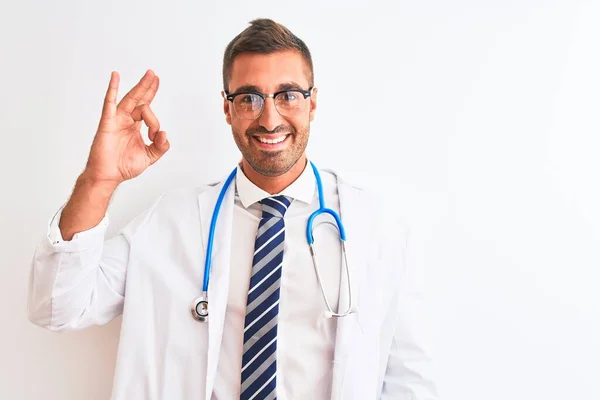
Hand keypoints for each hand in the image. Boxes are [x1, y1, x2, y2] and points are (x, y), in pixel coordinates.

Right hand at [81, 70, 169, 185]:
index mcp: (135, 127)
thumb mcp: (150, 157)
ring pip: (132, 100)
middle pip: (140, 99)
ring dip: (142, 87)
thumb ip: (161, 146)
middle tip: (155, 75)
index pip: (148, 113)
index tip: (156, 134)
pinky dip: (113, 88)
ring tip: (150, 75)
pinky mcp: (108, 121)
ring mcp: (117, 119)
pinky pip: (110, 102)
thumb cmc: (124, 166)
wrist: (109, 175)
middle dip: (149, 87)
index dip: (155, 118)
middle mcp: (126, 120)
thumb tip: (164, 133)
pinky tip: (116, 76)